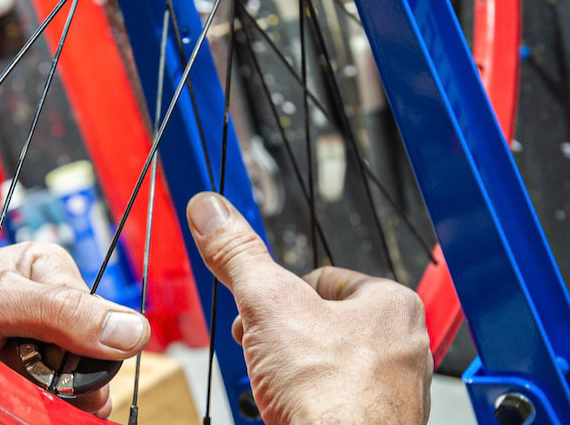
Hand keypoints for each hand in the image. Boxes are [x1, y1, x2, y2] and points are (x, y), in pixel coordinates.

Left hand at [0, 243, 150, 416]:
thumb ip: (62, 313)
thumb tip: (133, 331)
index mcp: (48, 271)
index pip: (102, 326)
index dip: (84, 359)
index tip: (46, 369)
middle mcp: (44, 307)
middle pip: (89, 364)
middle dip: (63, 386)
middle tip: (18, 380)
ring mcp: (26, 345)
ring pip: (66, 393)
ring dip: (41, 403)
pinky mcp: (8, 378)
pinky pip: (39, 409)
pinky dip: (26, 414)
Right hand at [187, 192, 431, 424]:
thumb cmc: (330, 394)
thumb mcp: (269, 304)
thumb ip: (239, 255)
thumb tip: (211, 211)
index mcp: (393, 305)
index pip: (322, 278)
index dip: (280, 294)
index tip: (261, 312)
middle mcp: (404, 347)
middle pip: (322, 322)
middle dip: (283, 336)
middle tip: (263, 349)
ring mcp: (393, 393)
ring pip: (326, 364)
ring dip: (292, 370)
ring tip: (277, 384)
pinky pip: (333, 401)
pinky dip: (307, 403)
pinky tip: (291, 408)